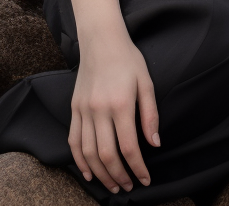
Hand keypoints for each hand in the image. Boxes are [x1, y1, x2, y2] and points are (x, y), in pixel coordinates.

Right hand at [69, 30, 159, 193]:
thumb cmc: (127, 59)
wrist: (101, 40)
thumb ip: (150, 115)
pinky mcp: (74, 109)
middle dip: (119, 176)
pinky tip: (89, 173)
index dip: (137, 168)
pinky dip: (79, 161)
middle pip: (107, 155)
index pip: (129, 147)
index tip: (145, 180)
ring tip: (112, 185)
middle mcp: (99, 110)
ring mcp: (83, 110)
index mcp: (120, 104)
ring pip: (88, 153)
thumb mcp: (146, 82)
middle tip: (128, 187)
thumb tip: (155, 144)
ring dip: (100, 174)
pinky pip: (73, 141)